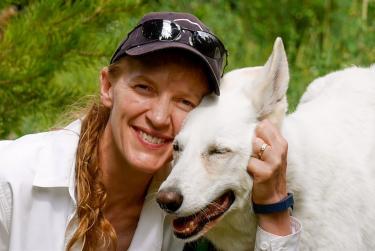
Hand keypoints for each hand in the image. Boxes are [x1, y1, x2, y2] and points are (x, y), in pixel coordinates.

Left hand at [247, 119, 290, 234]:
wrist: (273, 198)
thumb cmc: (268, 172)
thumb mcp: (271, 154)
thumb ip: (265, 139)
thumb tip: (252, 124)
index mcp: (281, 142)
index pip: (265, 124)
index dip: (254, 130)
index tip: (251, 139)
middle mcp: (280, 149)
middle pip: (259, 130)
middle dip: (250, 139)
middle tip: (251, 152)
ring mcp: (274, 160)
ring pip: (254, 144)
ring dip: (247, 152)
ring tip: (251, 162)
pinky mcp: (266, 171)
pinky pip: (249, 161)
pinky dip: (245, 166)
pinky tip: (250, 172)